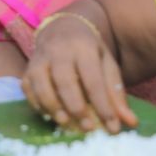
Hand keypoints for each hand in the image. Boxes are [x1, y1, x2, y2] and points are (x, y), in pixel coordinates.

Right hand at [22, 16, 137, 133]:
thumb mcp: (107, 63)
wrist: (62, 27)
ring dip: (52, 106)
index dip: (101, 104)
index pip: (92, 79)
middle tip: (87, 128)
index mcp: (83, 47)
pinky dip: (35, 102)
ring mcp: (39, 56)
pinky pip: (26, 85)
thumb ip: (116, 92)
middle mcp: (58, 50)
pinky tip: (49, 114)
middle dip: (75, 107)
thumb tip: (129, 122)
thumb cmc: (90, 50)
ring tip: (65, 123)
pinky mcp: (28, 65)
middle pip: (63, 80)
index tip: (111, 126)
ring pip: (39, 82)